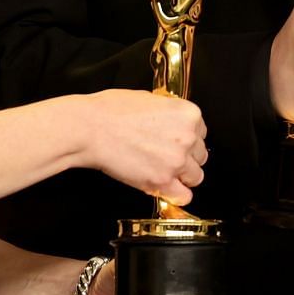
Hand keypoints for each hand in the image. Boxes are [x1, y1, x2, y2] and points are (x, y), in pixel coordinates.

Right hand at [81, 90, 207, 205]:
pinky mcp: (162, 181)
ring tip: (165, 171)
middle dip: (186, 156)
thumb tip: (172, 121)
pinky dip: (176, 194)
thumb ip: (169, 112)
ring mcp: (176, 161)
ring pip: (195, 176)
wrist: (91, 128)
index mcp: (188, 114)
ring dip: (182, 175)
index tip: (177, 141)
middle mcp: (187, 137)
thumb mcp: (150, 98)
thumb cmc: (111, 110)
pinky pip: (183, 196)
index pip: (202, 132)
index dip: (188, 138)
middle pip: (200, 155)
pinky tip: (166, 187)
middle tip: (166, 155)